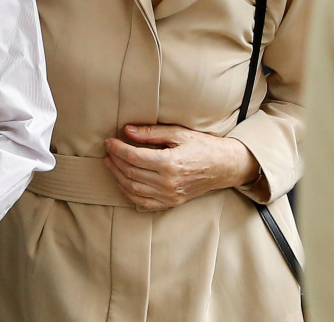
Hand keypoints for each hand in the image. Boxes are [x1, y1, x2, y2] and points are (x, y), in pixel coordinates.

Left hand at [103, 124, 260, 210]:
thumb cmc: (203, 146)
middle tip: (108, 150)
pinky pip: (143, 202)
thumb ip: (151, 132)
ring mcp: (170, 195)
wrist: (225, 166)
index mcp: (170, 163)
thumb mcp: (178, 133)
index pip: (133, 157)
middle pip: (130, 172)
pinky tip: (122, 181)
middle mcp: (168, 182)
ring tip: (110, 163)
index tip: (108, 141)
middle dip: (114, 160)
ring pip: (133, 188)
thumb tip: (127, 130)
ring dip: (117, 176)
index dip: (117, 148)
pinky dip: (129, 193)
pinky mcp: (171, 202)